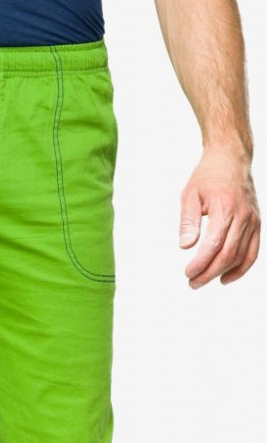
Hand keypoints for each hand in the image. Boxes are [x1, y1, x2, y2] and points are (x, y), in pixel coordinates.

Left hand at [179, 147, 260, 288]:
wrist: (231, 159)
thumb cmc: (207, 176)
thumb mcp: (189, 195)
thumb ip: (188, 221)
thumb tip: (185, 246)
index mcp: (225, 208)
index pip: (213, 245)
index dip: (201, 263)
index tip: (188, 273)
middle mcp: (243, 216)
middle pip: (228, 254)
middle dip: (209, 273)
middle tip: (193, 283)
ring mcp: (253, 220)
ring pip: (240, 256)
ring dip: (222, 273)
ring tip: (204, 280)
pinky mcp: (257, 224)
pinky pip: (253, 252)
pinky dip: (241, 268)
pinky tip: (226, 278)